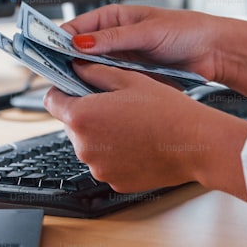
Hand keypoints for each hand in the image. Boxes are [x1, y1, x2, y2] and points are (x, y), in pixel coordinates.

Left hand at [44, 62, 246, 199]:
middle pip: (71, 124)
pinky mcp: (113, 181)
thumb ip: (96, 72)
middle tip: (114, 105)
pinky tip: (137, 143)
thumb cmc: (166, 111)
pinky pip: (105, 163)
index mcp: (81, 117)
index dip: (61, 91)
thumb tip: (77, 65)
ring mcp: (97, 168)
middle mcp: (83, 146)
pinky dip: (115, 154)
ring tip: (131, 124)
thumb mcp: (129, 80)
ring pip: (88, 145)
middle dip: (86, 113)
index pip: (51, 101)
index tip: (72, 87)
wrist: (195, 144)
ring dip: (100, 135)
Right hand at [61, 4, 246, 105]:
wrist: (214, 53)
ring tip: (70, 86)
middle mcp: (113, 39)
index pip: (76, 28)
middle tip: (53, 74)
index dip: (58, 39)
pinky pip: (108, 84)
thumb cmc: (186, 31)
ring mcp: (121, 59)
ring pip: (91, 70)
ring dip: (82, 78)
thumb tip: (80, 43)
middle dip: (66, 61)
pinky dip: (100, 89)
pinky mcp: (131, 77)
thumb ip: (113, 39)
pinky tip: (93, 96)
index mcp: (113, 18)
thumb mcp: (147, 32)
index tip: (45, 50)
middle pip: (79, 51)